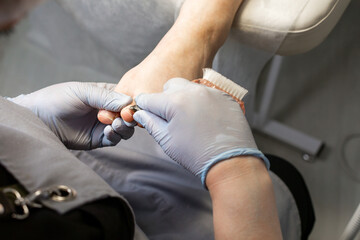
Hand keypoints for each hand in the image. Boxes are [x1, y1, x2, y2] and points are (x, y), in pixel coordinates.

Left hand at [8, 82, 133, 149]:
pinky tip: (107, 131)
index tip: (132, 106)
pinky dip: (114, 136)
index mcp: (107, 94)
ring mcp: (104, 125)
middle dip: (129, 117)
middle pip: (129, 115)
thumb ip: (105, 97)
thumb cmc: (57, 99)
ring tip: (115, 124)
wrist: (39, 119)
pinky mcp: (98, 139)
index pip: (127, 97)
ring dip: (124, 127)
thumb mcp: (82, 92)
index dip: (132, 103)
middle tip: (124, 117)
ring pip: (125, 128)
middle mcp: (108, 110)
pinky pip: (114, 139)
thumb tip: (128, 102)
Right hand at [133, 78, 268, 185]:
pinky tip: (206, 119)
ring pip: (189, 87)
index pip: (149, 97)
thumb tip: (139, 113)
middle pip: (169, 86)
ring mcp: (211, 92)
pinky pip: (207, 93)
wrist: (230, 162)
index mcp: (174, 102)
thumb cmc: (196, 155)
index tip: (145, 113)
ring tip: (190, 119)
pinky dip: (202, 102)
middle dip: (165, 99)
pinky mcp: (225, 97)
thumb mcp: (167, 141)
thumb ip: (150, 123)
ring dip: (184, 98)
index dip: (143, 106)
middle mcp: (192, 91)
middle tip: (171, 118)